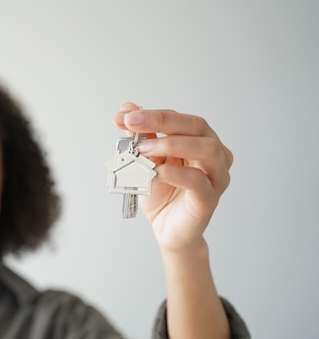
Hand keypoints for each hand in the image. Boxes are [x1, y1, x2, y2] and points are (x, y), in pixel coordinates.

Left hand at [113, 102, 232, 251]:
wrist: (166, 229)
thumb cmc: (161, 194)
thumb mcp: (145, 161)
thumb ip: (140, 136)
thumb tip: (126, 109)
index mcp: (199, 141)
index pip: (178, 119)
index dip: (151, 114)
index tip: (124, 116)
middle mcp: (214, 155)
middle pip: (196, 126)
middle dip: (162, 121)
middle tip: (132, 123)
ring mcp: (215, 177)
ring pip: (207, 149)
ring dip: (172, 144)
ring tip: (144, 149)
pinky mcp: (209, 199)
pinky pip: (197, 181)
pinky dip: (175, 173)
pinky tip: (156, 172)